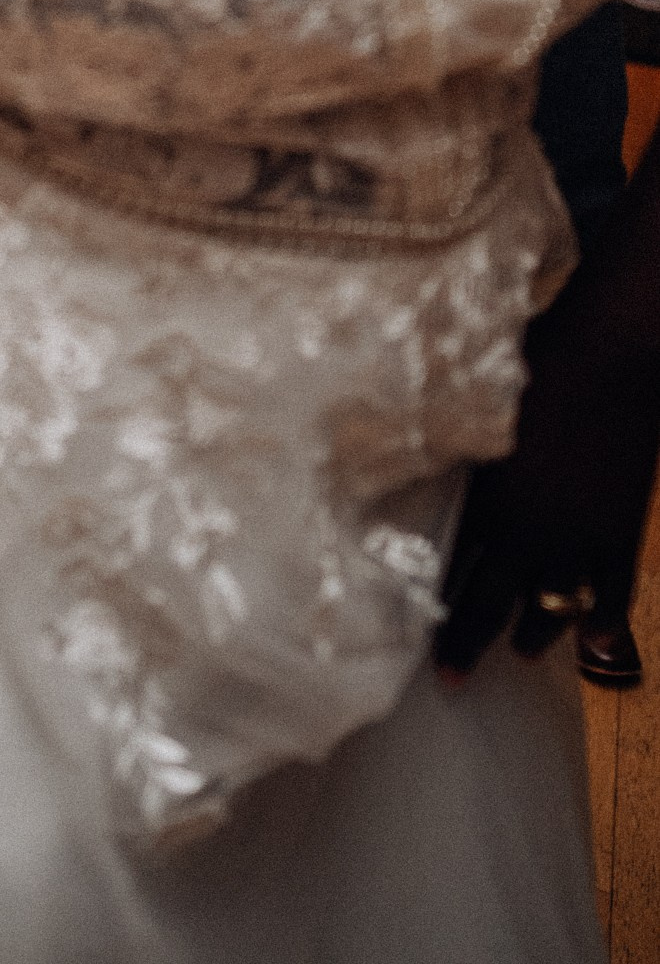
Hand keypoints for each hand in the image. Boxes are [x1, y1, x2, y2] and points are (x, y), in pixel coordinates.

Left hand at [435, 277, 659, 676]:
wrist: (611, 351)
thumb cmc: (536, 358)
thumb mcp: (479, 400)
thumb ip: (454, 433)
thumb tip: (414, 430)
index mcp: (482, 495)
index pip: (447, 565)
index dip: (431, 602)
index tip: (409, 632)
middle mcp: (525, 529)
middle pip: (489, 601)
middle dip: (467, 644)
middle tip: (450, 680)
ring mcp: (577, 537)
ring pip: (551, 605)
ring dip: (535, 631)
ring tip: (522, 651)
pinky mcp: (621, 532)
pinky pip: (613, 592)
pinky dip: (604, 619)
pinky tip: (595, 641)